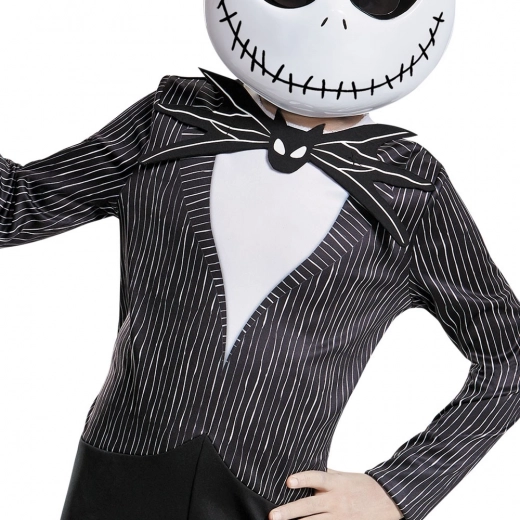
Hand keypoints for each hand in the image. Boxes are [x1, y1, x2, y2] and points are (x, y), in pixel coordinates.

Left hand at [268, 468, 403, 519]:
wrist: (388, 500)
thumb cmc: (363, 486)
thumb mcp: (344, 476)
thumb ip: (326, 473)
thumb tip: (307, 464)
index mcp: (336, 484)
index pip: (317, 478)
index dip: (303, 479)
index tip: (288, 481)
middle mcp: (336, 501)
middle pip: (310, 506)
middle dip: (290, 511)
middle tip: (273, 515)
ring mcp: (340, 517)